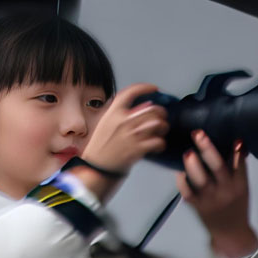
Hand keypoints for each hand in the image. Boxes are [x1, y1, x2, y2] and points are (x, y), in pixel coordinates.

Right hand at [70, 83, 166, 201]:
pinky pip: (158, 141)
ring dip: (163, 127)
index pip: (130, 92)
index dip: (145, 87)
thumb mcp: (103, 125)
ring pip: (157, 123)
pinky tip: (157, 145)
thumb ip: (117, 115)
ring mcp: (130, 135)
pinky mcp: (137, 149)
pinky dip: (161, 143)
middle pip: (151, 108)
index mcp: (112, 113)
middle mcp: (122, 122)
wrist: (95, 170)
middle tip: (161, 116)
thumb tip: (134, 110)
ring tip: (161, 130)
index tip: (153, 88)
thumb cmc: (98, 151)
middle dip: (160, 112)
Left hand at [176, 131, 257, 257]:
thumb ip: (238, 168)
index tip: (235, 139)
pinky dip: (181, 181)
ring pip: (200, 181)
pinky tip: (178, 170)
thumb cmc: (237, 206)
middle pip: (218, 168)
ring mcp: (210, 199)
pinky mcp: (198, 206)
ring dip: (192, 165)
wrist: (231, 234)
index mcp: (239, 185)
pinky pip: (187, 192)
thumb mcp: (242, 187)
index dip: (237, 152)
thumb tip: (237, 143)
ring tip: (188, 153)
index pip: (239, 165)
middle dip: (208, 150)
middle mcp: (225, 191)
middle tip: (198, 134)